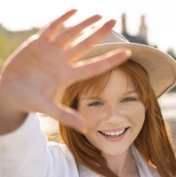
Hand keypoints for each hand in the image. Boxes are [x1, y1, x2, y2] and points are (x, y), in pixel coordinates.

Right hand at [0, 9, 130, 133]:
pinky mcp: (38, 44)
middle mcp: (62, 61)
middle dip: (99, 32)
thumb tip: (86, 129)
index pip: (94, 66)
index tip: (128, 52)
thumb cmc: (28, 101)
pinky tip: (74, 10)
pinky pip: (52, 28)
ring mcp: (51, 51)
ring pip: (71, 33)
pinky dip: (62, 19)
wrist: (10, 92)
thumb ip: (65, 116)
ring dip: (84, 23)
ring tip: (99, 14)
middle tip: (114, 20)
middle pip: (85, 44)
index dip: (111, 59)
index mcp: (67, 76)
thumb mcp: (46, 108)